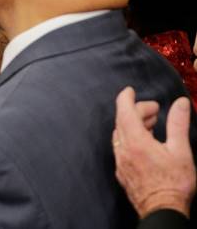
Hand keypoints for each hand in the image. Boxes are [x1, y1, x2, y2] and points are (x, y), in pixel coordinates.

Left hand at [113, 87, 195, 218]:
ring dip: (133, 124)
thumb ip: (177, 124)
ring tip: (151, 124)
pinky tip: (143, 143)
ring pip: (120, 134)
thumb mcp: (180, 150)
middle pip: (122, 121)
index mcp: (135, 141)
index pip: (124, 111)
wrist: (162, 210)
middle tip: (154, 110)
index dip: (126, 97)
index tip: (130, 90)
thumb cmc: (173, 183)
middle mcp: (123, 149)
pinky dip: (130, 138)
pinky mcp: (121, 171)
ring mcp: (120, 161)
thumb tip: (179, 103)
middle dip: (136, 111)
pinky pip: (121, 148)